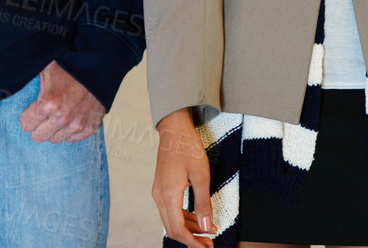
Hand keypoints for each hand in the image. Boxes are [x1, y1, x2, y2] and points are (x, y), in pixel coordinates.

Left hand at [17, 60, 102, 142]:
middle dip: (40, 125)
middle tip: (47, 113)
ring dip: (56, 129)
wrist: (101, 64)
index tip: (34, 108)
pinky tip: (73, 117)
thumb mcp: (44, 67)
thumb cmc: (72, 64)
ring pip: (56, 140)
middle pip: (38, 137)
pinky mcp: (90, 127)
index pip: (25, 125)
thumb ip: (26, 76)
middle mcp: (62, 118)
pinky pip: (73, 139)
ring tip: (61, 114)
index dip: (28, 115)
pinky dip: (71, 131)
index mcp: (48, 104)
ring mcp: (78, 124)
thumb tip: (1, 76)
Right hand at [153, 108, 215, 245]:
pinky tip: (198, 219)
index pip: (177, 229)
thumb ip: (203, 202)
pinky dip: (185, 217)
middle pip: (173, 228)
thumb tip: (206, 226)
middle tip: (209, 244)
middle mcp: (159, 197)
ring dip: (190, 228)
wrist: (175, 131)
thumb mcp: (201, 175)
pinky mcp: (162, 189)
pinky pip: (172, 210)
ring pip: (172, 220)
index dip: (191, 242)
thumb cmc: (188, 148)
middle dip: (191, 239)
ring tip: (208, 232)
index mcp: (168, 195)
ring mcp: (159, 193)